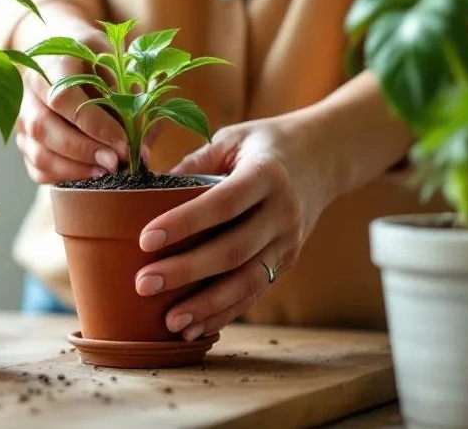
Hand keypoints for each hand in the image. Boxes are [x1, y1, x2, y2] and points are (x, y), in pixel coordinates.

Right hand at [13, 12, 127, 183]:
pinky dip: (63, 178)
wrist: (61, 52)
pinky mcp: (25, 140)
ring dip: (74, 169)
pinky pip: (37, 168)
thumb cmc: (93, 54)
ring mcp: (22, 118)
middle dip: (84, 151)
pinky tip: (90, 175)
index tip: (123, 141)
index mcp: (50, 64)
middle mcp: (28, 92)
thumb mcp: (114, 59)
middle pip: (44, 128)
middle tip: (116, 162)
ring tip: (106, 172)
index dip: (93, 124)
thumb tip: (142, 141)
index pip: (63, 97)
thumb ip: (128, 94)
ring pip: (38, 153)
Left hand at [133, 116, 336, 340]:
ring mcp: (289, 241)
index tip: (144, 239)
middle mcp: (283, 212)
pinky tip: (195, 327)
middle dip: (186, 271)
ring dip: (207, 305)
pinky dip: (225, 313)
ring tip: (169, 321)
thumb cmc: (265, 144)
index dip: (184, 223)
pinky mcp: (287, 261)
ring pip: (247, 281)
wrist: (324, 157)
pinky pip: (255, 293)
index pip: (223, 203)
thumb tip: (143, 192)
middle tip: (143, 284)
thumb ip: (193, 164)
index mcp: (266, 174)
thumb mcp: (231, 140)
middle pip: (234, 250)